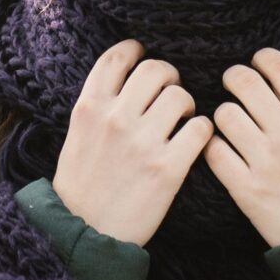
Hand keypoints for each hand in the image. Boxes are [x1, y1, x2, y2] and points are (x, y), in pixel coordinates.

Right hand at [49, 38, 213, 247]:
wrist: (85, 231)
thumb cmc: (81, 182)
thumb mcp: (76, 133)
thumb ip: (99, 104)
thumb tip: (128, 77)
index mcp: (89, 106)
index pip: (118, 57)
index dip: (136, 49)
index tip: (143, 55)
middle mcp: (115, 118)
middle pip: (155, 69)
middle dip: (168, 76)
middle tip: (170, 89)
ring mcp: (142, 143)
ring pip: (181, 96)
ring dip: (187, 104)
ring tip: (182, 119)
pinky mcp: (168, 168)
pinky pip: (201, 129)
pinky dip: (202, 131)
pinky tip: (194, 140)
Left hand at [201, 47, 279, 247]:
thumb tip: (268, 76)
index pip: (279, 67)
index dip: (261, 59)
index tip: (256, 64)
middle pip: (243, 81)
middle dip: (232, 78)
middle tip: (233, 87)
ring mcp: (266, 160)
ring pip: (223, 114)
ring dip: (222, 118)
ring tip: (231, 127)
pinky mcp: (247, 187)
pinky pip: (214, 150)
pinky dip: (214, 149)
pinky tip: (224, 153)